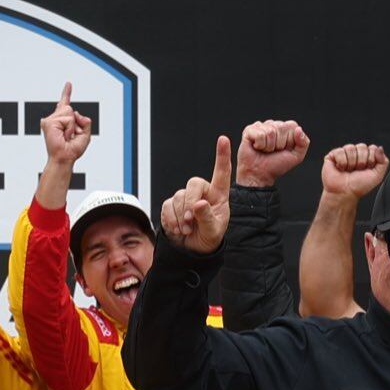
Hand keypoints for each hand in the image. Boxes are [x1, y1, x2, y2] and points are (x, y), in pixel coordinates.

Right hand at [40, 82, 92, 166]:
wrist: (64, 158)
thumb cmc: (72, 150)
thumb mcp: (85, 135)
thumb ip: (85, 122)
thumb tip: (77, 113)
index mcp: (63, 121)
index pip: (65, 104)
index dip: (67, 93)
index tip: (68, 84)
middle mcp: (55, 119)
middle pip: (71, 109)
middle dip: (75, 123)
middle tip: (69, 136)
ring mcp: (50, 120)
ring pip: (69, 112)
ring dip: (72, 126)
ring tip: (66, 136)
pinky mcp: (48, 122)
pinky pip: (67, 118)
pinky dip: (69, 128)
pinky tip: (63, 135)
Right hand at [160, 137, 233, 254]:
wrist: (191, 250)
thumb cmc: (208, 238)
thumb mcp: (214, 232)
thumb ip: (208, 218)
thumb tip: (199, 203)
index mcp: (219, 196)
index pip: (221, 173)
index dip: (222, 156)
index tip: (223, 139)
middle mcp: (202, 192)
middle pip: (193, 184)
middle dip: (190, 202)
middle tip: (191, 221)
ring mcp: (186, 197)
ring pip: (178, 197)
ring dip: (181, 217)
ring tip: (187, 231)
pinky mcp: (171, 204)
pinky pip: (167, 206)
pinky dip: (171, 220)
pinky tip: (178, 230)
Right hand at [236, 119, 311, 186]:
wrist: (259, 174)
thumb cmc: (275, 165)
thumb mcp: (296, 156)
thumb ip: (304, 143)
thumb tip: (298, 129)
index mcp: (285, 129)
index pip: (292, 126)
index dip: (289, 140)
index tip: (284, 149)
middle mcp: (273, 125)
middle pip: (281, 127)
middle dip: (278, 144)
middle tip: (273, 151)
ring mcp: (260, 126)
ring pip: (270, 131)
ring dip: (268, 146)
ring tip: (264, 150)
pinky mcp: (249, 130)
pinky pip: (259, 134)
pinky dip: (259, 145)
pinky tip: (257, 147)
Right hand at [321, 144, 388, 200]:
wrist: (344, 193)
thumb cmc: (359, 186)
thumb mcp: (377, 176)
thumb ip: (383, 161)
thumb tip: (380, 148)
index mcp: (367, 157)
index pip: (372, 148)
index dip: (371, 159)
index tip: (367, 169)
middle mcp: (356, 154)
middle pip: (362, 146)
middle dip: (361, 161)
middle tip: (357, 170)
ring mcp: (344, 153)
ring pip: (350, 148)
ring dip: (351, 163)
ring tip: (348, 170)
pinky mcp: (333, 155)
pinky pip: (340, 151)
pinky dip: (342, 162)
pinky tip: (341, 168)